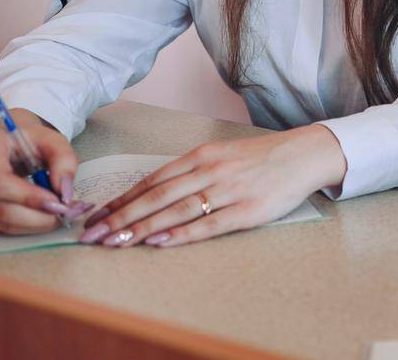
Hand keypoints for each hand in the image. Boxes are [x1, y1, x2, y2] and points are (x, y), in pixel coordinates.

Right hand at [0, 110, 91, 233]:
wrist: (10, 141)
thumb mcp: (53, 141)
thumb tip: (64, 192)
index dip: (28, 197)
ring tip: (57, 214)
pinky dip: (23, 226)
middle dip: (35, 217)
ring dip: (32, 224)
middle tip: (64, 213)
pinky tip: (40, 215)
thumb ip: (64, 161)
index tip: (56, 202)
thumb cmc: (30, 140)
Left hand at [80, 124, 344, 248]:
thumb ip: (191, 171)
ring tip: (117, 242)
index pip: (152, 179)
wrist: (304, 154)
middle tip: (93, 234)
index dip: (122, 199)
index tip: (96, 215)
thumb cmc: (261, 158)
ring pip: (177, 210)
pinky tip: (160, 242)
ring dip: (144, 227)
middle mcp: (211, 171)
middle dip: (121, 216)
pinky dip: (182, 233)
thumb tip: (154, 191)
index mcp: (202, 156)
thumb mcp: (222, 154)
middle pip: (157, 196)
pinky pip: (209, 224)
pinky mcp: (248, 211)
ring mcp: (229, 191)